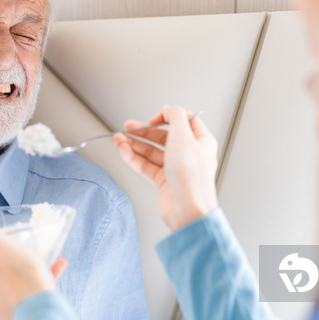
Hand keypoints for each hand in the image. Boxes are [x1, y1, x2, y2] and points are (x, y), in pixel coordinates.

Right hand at [112, 105, 218, 230]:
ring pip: (152, 151)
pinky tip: (123, 151)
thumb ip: (175, 116)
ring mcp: (176, 168)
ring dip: (134, 144)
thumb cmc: (191, 177)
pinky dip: (133, 158)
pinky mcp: (164, 181)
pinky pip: (146, 165)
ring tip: (118, 140)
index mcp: (200, 141)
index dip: (166, 117)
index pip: (183, 121)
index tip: (153, 118)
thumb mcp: (183, 136)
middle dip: (143, 131)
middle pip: (163, 136)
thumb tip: (169, 109)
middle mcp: (189, 154)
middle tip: (127, 127)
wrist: (188, 210)